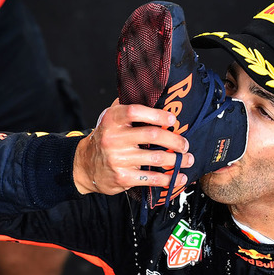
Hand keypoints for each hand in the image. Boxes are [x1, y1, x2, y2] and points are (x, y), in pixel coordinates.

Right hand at [72, 100, 193, 194]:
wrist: (85, 165)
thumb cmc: (106, 138)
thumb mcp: (110, 119)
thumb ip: (128, 107)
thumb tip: (154, 95)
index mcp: (112, 120)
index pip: (135, 111)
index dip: (156, 114)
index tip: (172, 120)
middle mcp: (113, 138)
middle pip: (151, 135)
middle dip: (175, 140)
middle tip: (185, 144)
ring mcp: (117, 159)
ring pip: (156, 158)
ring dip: (177, 160)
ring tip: (187, 160)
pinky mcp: (122, 177)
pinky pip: (151, 178)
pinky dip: (168, 179)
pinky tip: (179, 177)